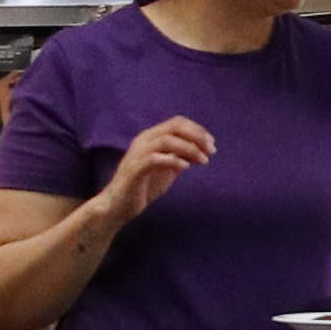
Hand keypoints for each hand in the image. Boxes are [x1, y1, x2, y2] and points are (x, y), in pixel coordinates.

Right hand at [94, 116, 214, 224]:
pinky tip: (186, 168)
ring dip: (189, 148)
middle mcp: (143, 140)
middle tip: (212, 150)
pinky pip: (154, 158)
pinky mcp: (134, 169)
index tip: (211, 144)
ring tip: (204, 160)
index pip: (177, 123)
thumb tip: (200, 151)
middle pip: (174, 127)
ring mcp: (138, 154)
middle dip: (197, 136)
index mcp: (151, 137)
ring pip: (166, 140)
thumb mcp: (167, 169)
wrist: (118, 207)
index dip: (197, 130)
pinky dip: (172, 160)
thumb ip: (180, 158)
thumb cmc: (143, 187)